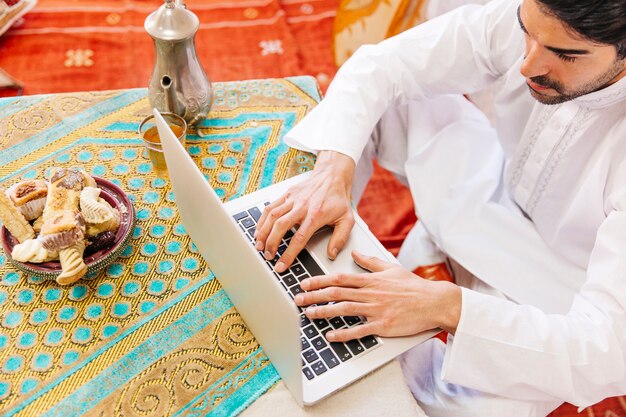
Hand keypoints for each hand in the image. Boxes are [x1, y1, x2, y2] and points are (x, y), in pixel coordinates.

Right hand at [254, 150, 355, 272]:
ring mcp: (292, 199)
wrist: (332, 176)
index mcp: (316, 215)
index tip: (281, 266)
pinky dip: (262, 219)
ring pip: (272, 216)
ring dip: (263, 232)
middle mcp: (302, 206)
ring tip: (259, 245)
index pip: (299, 238)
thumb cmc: (338, 199)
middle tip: (268, 256)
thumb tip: (332, 254)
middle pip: (281, 226)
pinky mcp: (287, 194)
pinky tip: (259, 230)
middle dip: (271, 243)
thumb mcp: (347, 219)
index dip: (288, 254)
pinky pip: (270, 207)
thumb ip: (340, 238)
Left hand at [293, 251, 461, 341]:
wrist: (434, 301)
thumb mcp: (390, 268)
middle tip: (298, 299)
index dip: (319, 280)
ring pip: (343, 309)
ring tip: (308, 314)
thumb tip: (356, 252)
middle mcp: (370, 293)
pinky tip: (330, 335)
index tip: (305, 283)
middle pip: (336, 292)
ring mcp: (375, 310)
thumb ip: (370, 261)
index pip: (339, 278)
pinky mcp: (382, 325)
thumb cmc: (414, 286)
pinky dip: (343, 333)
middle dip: (314, 296)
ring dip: (323, 312)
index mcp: (370, 280)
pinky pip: (359, 330)